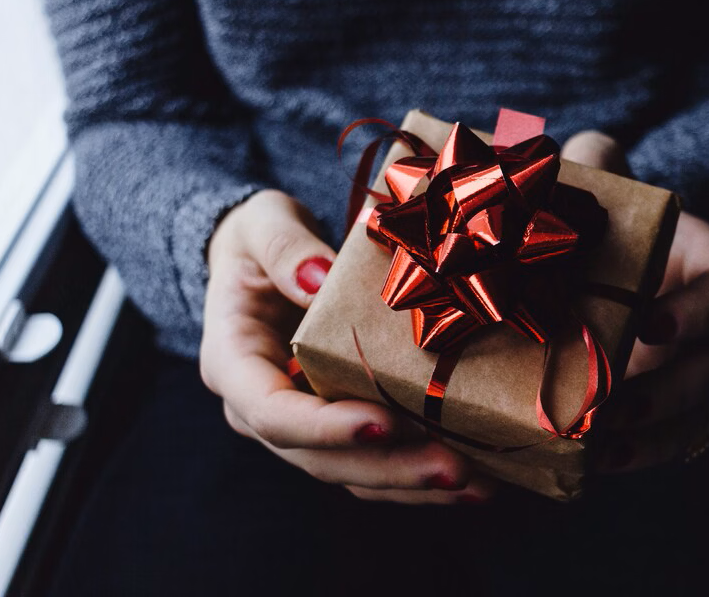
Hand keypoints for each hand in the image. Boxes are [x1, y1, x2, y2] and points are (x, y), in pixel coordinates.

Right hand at [201, 189, 494, 502]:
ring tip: (475, 484)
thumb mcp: (262, 225)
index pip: (271, 412)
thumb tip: (318, 278)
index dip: (325, 427)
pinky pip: (374, 463)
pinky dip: (418, 476)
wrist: (265, 261)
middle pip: (319, 459)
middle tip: (453, 468)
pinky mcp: (336, 428)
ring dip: (413, 484)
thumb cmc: (260, 241)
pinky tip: (472, 479)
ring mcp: (299, 427)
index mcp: (233, 363)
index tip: (384, 423)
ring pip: (351, 474)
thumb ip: (284, 248)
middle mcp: (260, 409)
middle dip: (389, 468)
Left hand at [561, 132, 708, 470]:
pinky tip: (593, 463)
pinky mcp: (669, 414)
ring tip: (600, 442)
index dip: (699, 313)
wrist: (605, 274)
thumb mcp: (608, 195)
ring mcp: (695, 377)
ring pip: (696, 418)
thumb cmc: (611, 231)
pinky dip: (635, 457)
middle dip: (669, 391)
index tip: (652, 324)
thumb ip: (598, 168)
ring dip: (651, 435)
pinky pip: (667, 445)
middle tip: (614, 401)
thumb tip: (576, 151)